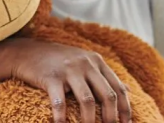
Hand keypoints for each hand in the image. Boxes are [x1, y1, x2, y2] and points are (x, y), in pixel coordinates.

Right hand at [0, 38, 131, 122]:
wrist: (30, 51)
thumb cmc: (62, 60)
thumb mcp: (88, 62)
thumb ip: (107, 76)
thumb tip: (129, 90)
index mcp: (98, 62)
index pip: (118, 88)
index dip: (125, 108)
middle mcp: (87, 65)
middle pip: (107, 95)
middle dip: (111, 117)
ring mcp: (70, 70)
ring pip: (87, 100)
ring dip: (90, 121)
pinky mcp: (52, 77)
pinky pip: (60, 102)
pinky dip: (62, 118)